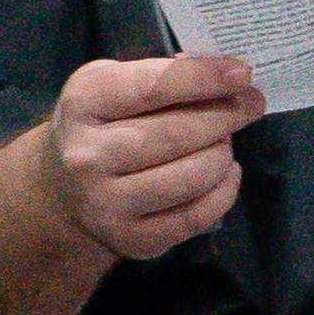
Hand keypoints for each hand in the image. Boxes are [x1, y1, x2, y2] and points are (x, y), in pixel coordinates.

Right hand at [31, 54, 266, 259]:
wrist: (63, 189)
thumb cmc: (100, 123)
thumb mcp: (113, 83)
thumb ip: (163, 75)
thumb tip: (227, 78)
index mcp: (83, 104)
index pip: (154, 87)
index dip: (205, 78)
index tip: (242, 74)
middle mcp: (88, 157)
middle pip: (178, 134)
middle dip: (225, 116)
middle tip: (250, 105)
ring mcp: (108, 205)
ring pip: (193, 176)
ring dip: (223, 153)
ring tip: (224, 141)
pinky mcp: (133, 240)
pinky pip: (198, 215)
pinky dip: (225, 190)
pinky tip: (225, 173)